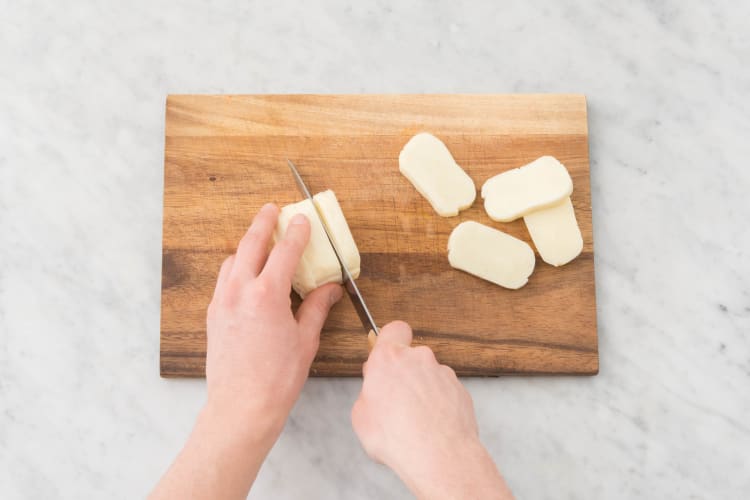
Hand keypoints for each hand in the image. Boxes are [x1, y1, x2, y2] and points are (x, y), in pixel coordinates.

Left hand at [152, 203, 342, 499]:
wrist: (241, 407)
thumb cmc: (277, 379)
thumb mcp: (305, 339)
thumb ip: (316, 307)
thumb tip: (330, 289)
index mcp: (267, 295)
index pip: (284, 251)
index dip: (296, 233)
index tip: (303, 220)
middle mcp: (240, 292)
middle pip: (250, 244)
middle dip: (263, 223)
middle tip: (272, 209)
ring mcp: (222, 302)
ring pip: (232, 260)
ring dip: (247, 245)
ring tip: (260, 239)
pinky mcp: (213, 314)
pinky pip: (223, 279)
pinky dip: (235, 267)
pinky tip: (246, 272)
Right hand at [351, 322, 512, 498]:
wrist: (439, 455)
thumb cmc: (397, 437)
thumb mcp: (361, 416)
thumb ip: (368, 393)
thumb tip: (374, 392)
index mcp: (389, 358)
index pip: (393, 329)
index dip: (389, 339)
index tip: (385, 355)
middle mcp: (419, 358)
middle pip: (410, 356)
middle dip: (403, 373)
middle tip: (395, 399)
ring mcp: (442, 373)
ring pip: (428, 374)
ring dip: (422, 390)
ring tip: (415, 419)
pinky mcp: (459, 389)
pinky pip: (444, 391)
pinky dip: (438, 403)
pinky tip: (431, 424)